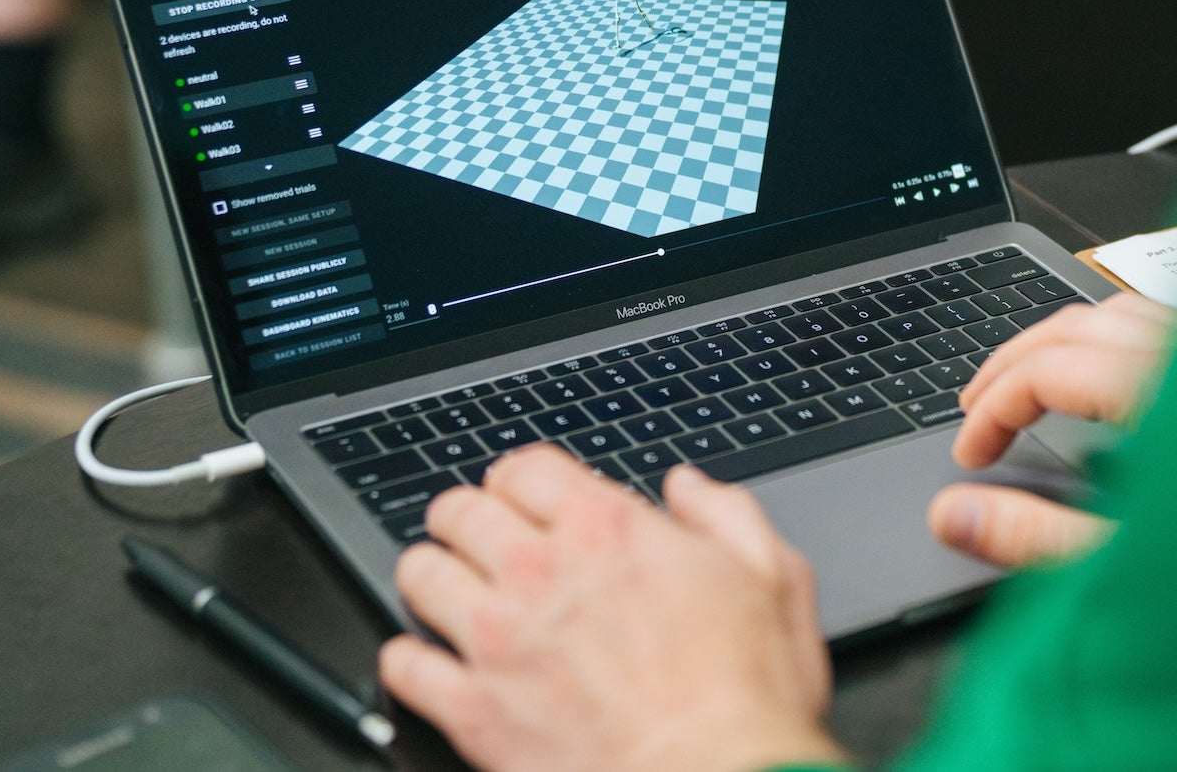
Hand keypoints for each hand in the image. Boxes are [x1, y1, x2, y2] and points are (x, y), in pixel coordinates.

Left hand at [380, 448, 846, 771]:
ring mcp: (498, 639)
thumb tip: (689, 487)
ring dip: (432, 575)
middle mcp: (541, 571)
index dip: (521, 480)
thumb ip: (726, 514)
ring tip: (450, 593)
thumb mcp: (774, 577)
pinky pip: (402, 665)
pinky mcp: (472, 709)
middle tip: (480, 539)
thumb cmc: (748, 694)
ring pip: (418, 573)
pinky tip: (433, 666)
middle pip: (458, 510)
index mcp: (609, 528)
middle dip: (466, 518)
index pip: (524, 467)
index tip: (525, 497)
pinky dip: (410, 661)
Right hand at [929, 293, 1176, 568]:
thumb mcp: (1131, 561)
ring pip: (1115, 312)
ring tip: (1025, 385)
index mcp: (1156, 393)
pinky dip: (1109, 336)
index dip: (994, 410)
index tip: (971, 455)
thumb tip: (952, 514)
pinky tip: (1099, 376)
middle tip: (976, 410)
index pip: (1045, 372)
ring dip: (1058, 342)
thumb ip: (1037, 537)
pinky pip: (1157, 322)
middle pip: (1072, 327)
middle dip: (1011, 364)